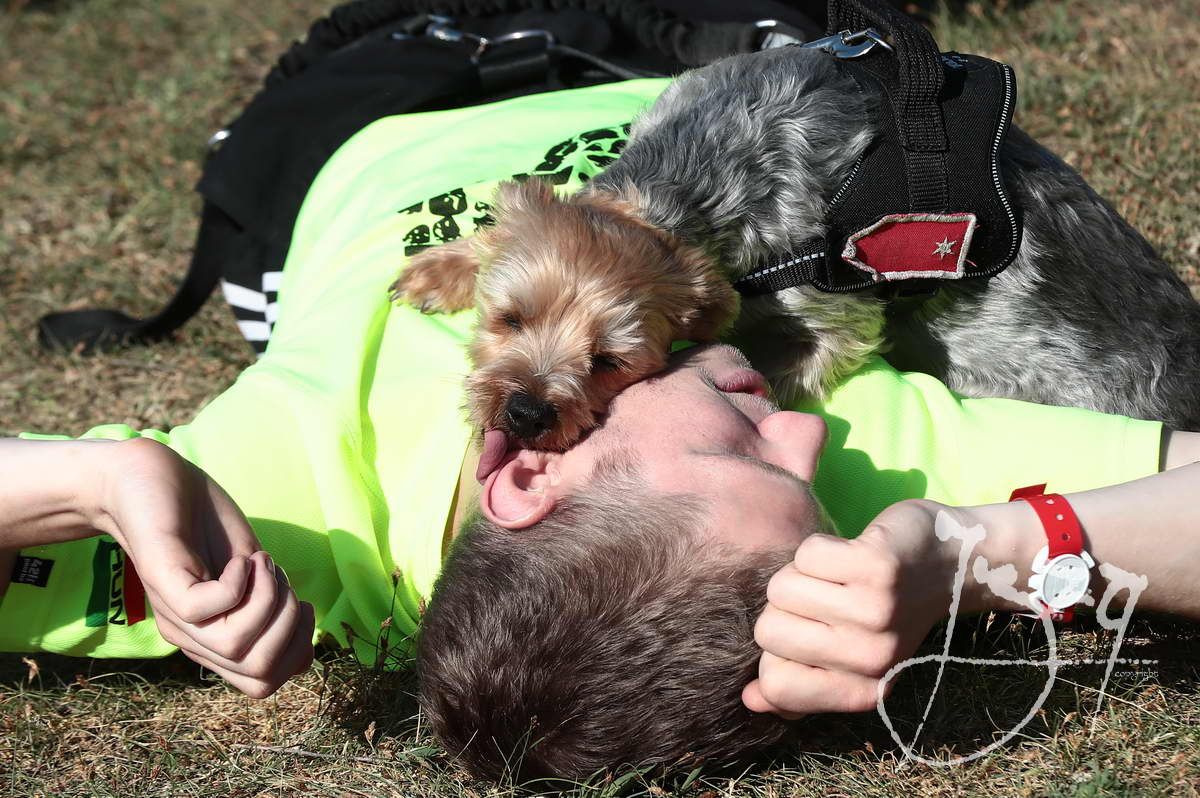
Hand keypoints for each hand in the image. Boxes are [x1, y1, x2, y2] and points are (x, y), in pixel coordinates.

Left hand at [92, 437, 313, 696]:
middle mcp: (191, 636)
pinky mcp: (162, 581)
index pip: (262, 684)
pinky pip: (207, 608)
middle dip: (290, 626)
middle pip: (259, 674)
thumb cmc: (204, 522)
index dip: (298, 651)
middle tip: (281, 580)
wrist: (150, 477)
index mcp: (211, 639)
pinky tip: (241, 559)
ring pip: (236, 647)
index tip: (300, 603)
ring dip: (268, 600)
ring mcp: (174, 612)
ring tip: (261, 563)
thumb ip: (271, 608)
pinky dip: (239, 582)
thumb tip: (306, 651)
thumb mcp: (252, 574)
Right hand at [743, 500, 966, 717]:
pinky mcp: (876, 567)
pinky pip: (806, 554)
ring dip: (801, 574)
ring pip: (781, 588)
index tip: (803, 637)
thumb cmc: (887, 610)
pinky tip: (850, 554)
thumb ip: (802, 684)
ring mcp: (874, 612)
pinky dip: (820, 548)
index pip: (778, 686)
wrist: (951, 563)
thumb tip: (751, 700)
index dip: (773, 655)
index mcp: (863, 690)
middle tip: (826, 601)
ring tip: (839, 578)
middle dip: (785, 609)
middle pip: (769, 632)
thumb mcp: (852, 659)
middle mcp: (870, 658)